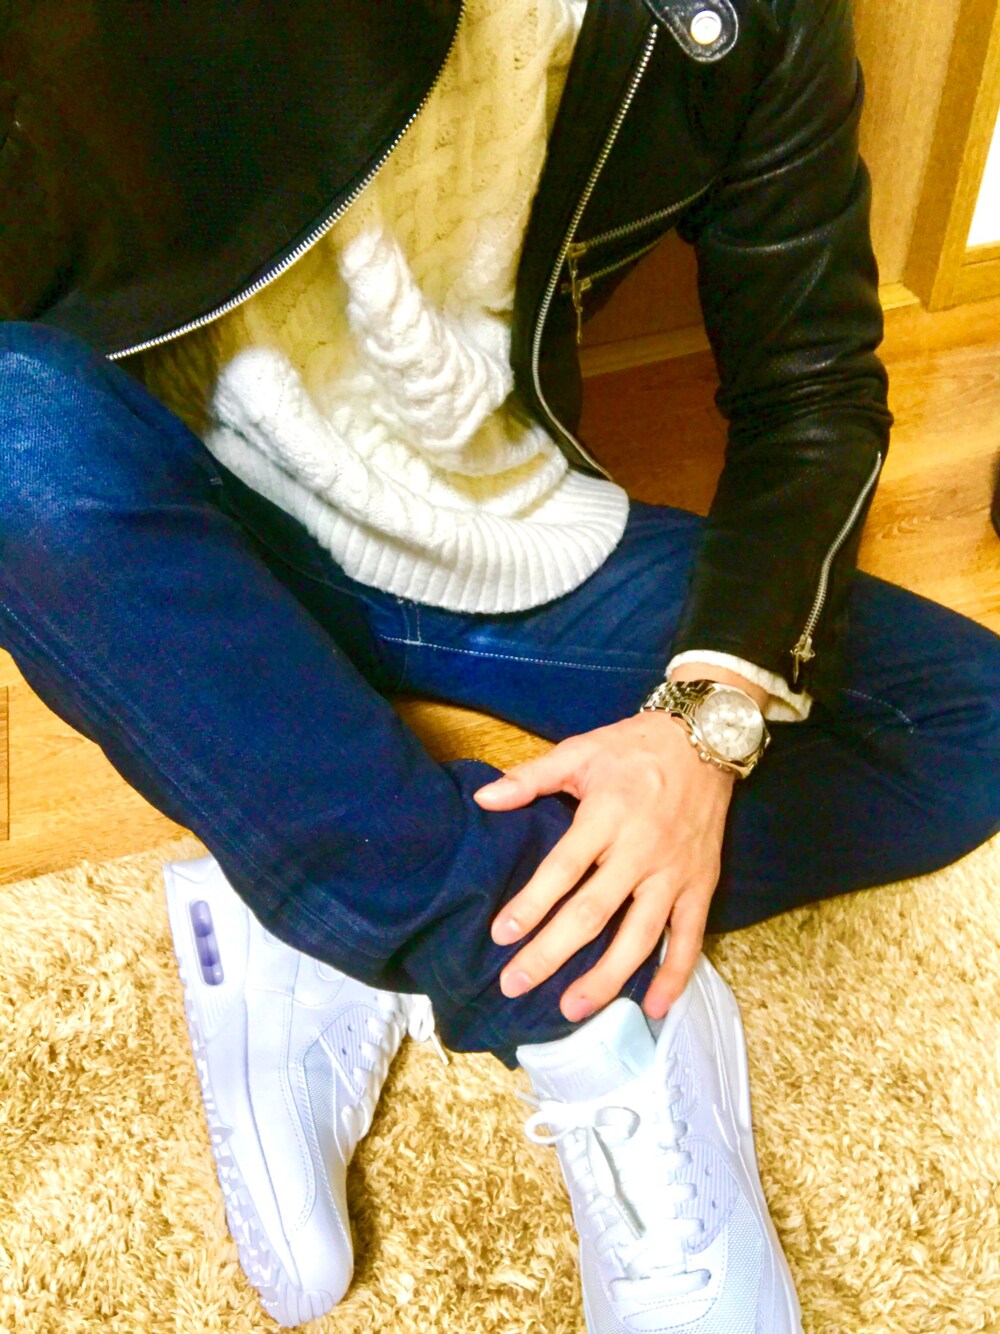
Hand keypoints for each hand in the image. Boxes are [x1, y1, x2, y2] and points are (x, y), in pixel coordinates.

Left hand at [473, 709, 735, 1022]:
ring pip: (639, 936)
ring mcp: (673, 873)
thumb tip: (483, 798)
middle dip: (552, 952)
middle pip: (593, 912)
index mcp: (606, 816)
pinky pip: (689, 937)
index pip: (562, 869)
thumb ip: (529, 778)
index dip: (531, 904)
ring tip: (572, 1008)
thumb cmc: (635, 748)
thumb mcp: (580, 751)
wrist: (706, 740)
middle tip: (516, 984)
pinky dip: (675, 975)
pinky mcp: (701, 885)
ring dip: (606, 977)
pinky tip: (654, 1008)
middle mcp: (640, 850)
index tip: (502, 935)